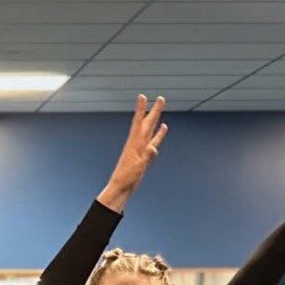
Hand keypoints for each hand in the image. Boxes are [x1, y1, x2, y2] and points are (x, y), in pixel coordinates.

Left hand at [98, 95, 167, 211]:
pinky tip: (162, 129)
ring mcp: (141, 149)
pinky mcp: (144, 155)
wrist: (121, 188)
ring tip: (160, 111)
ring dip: (156, 120)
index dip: (141, 109)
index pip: (139, 122)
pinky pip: (154, 141)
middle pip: (147, 123)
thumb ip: (146, 157)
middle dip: (154, 110)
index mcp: (135, 144)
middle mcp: (138, 143)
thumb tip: (154, 146)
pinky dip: (159, 134)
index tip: (142, 96)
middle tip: (161, 98)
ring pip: (150, 130)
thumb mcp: (138, 168)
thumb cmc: (127, 178)